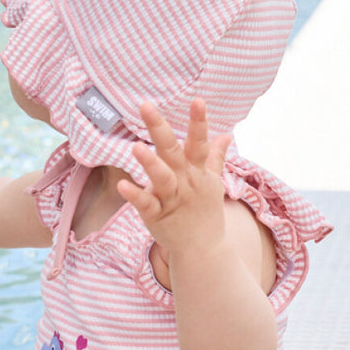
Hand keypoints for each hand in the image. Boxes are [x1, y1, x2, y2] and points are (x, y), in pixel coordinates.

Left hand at [116, 100, 230, 256]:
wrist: (204, 250)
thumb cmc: (205, 212)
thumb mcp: (213, 183)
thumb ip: (215, 157)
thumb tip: (226, 134)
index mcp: (197, 171)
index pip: (199, 142)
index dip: (199, 121)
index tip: (198, 100)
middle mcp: (185, 181)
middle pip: (173, 152)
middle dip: (160, 128)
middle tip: (146, 106)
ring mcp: (172, 199)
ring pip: (162, 178)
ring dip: (150, 163)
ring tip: (135, 147)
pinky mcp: (157, 216)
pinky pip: (146, 204)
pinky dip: (134, 195)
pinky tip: (122, 185)